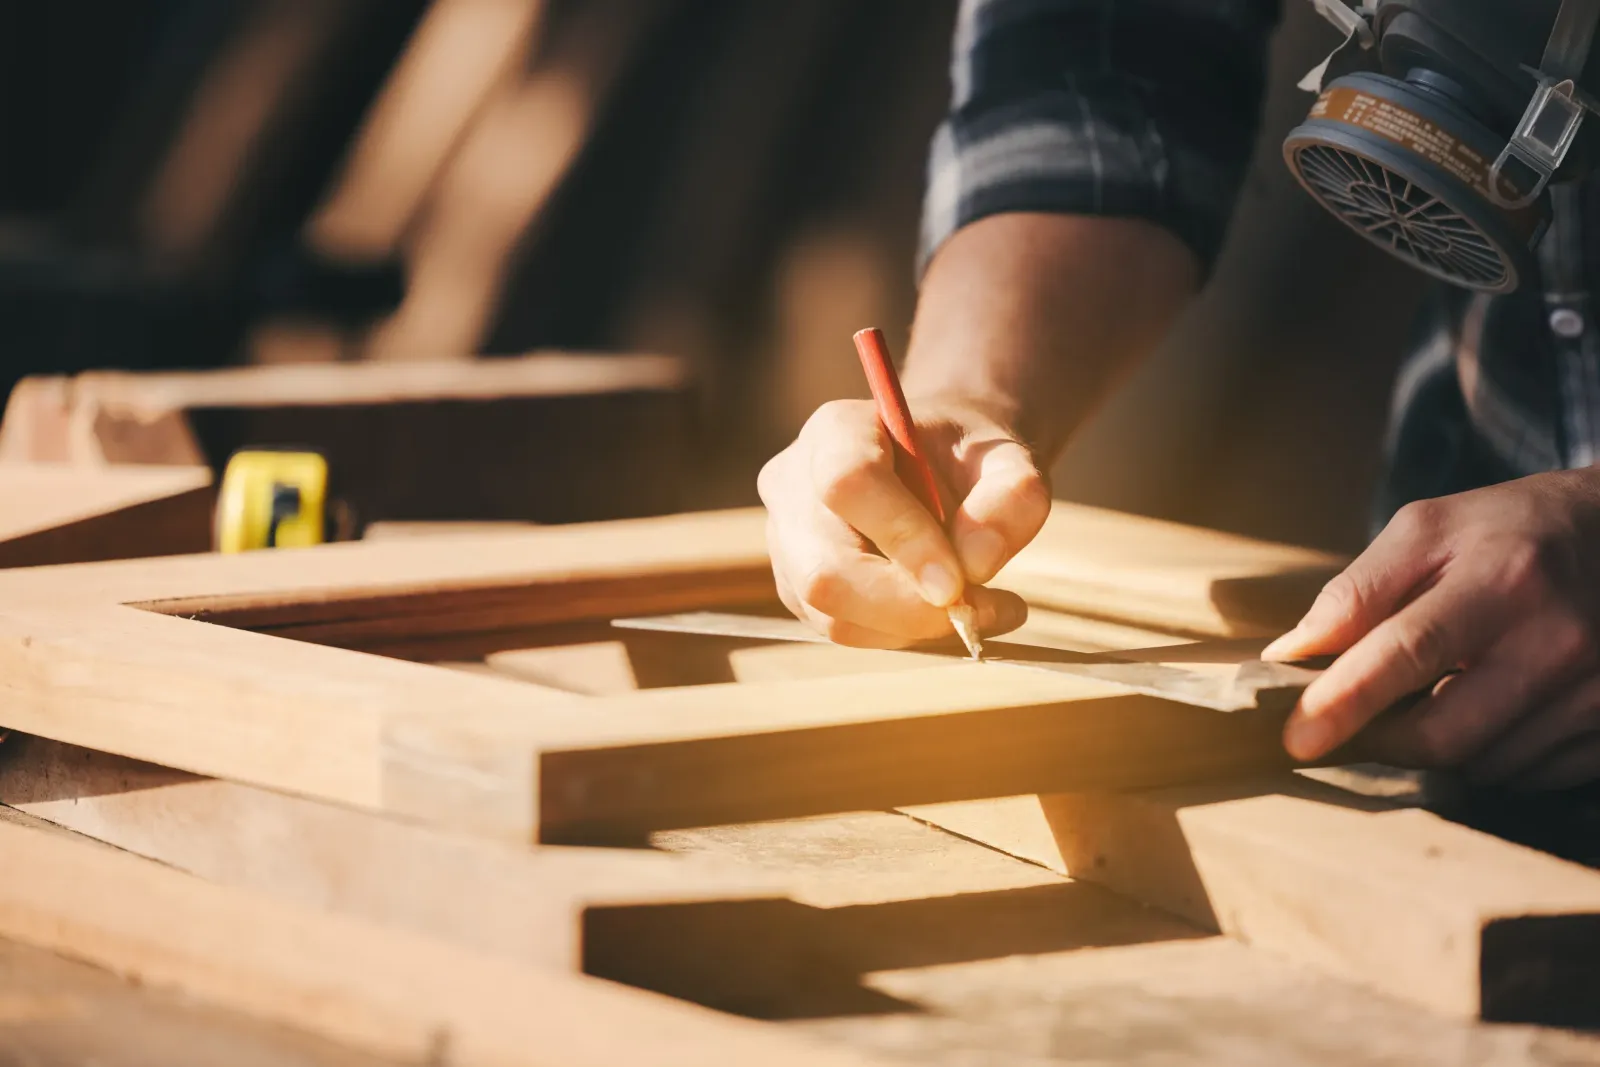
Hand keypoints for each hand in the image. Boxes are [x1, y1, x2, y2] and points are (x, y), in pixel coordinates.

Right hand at [757, 394, 1050, 647]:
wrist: (938, 468)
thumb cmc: (968, 458)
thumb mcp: (1008, 460)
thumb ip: (1010, 498)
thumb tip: (977, 564)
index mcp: (836, 430)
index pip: (848, 483)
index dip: (901, 536)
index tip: (958, 582)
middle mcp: (792, 483)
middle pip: (825, 568)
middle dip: (906, 607)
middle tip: (979, 611)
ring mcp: (785, 540)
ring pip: (830, 612)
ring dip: (911, 627)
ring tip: (980, 610)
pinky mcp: (794, 585)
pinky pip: (841, 628)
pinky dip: (900, 633)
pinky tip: (942, 612)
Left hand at [1262, 469, 1599, 788]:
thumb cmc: (1514, 529)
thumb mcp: (1430, 530)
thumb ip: (1357, 591)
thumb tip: (1290, 654)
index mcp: (1505, 578)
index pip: (1408, 651)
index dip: (1346, 700)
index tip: (1296, 739)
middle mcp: (1559, 640)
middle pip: (1444, 734)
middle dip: (1383, 738)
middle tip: (1360, 717)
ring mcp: (1598, 691)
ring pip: (1484, 766)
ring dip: (1441, 744)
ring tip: (1445, 690)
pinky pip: (1530, 776)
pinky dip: (1491, 755)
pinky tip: (1492, 706)